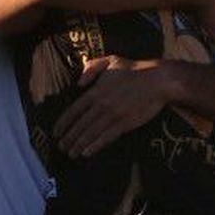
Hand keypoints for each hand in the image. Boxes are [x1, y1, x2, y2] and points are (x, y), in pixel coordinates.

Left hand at [53, 57, 170, 157]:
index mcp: (96, 91)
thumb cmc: (135, 70)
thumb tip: (78, 83)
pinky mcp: (125, 123)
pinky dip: (95, 146)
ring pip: (91, 133)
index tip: (55, 133)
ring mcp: (113, 115)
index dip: (63, 123)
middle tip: (61, 148)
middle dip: (69, 138)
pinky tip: (86, 153)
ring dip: (79, 145)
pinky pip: (106, 137)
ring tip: (71, 154)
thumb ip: (91, 68)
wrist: (158, 80)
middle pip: (80, 125)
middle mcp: (101, 104)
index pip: (74, 110)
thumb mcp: (111, 60)